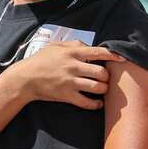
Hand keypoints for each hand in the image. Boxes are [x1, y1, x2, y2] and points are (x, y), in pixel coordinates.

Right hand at [9, 42, 123, 109]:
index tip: (122, 59)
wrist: (24, 79)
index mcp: (72, 53)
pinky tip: (98, 103)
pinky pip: (87, 102)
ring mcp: (70, 82)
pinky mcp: (66, 96)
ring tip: (103, 89)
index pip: (98, 52)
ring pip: (97, 88)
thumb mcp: (56, 46)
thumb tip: (90, 46)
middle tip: (105, 78)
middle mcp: (73, 67)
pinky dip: (96, 104)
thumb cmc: (40, 61)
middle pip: (101, 72)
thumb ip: (74, 44)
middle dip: (107, 76)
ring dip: (103, 90)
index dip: (113, 55)